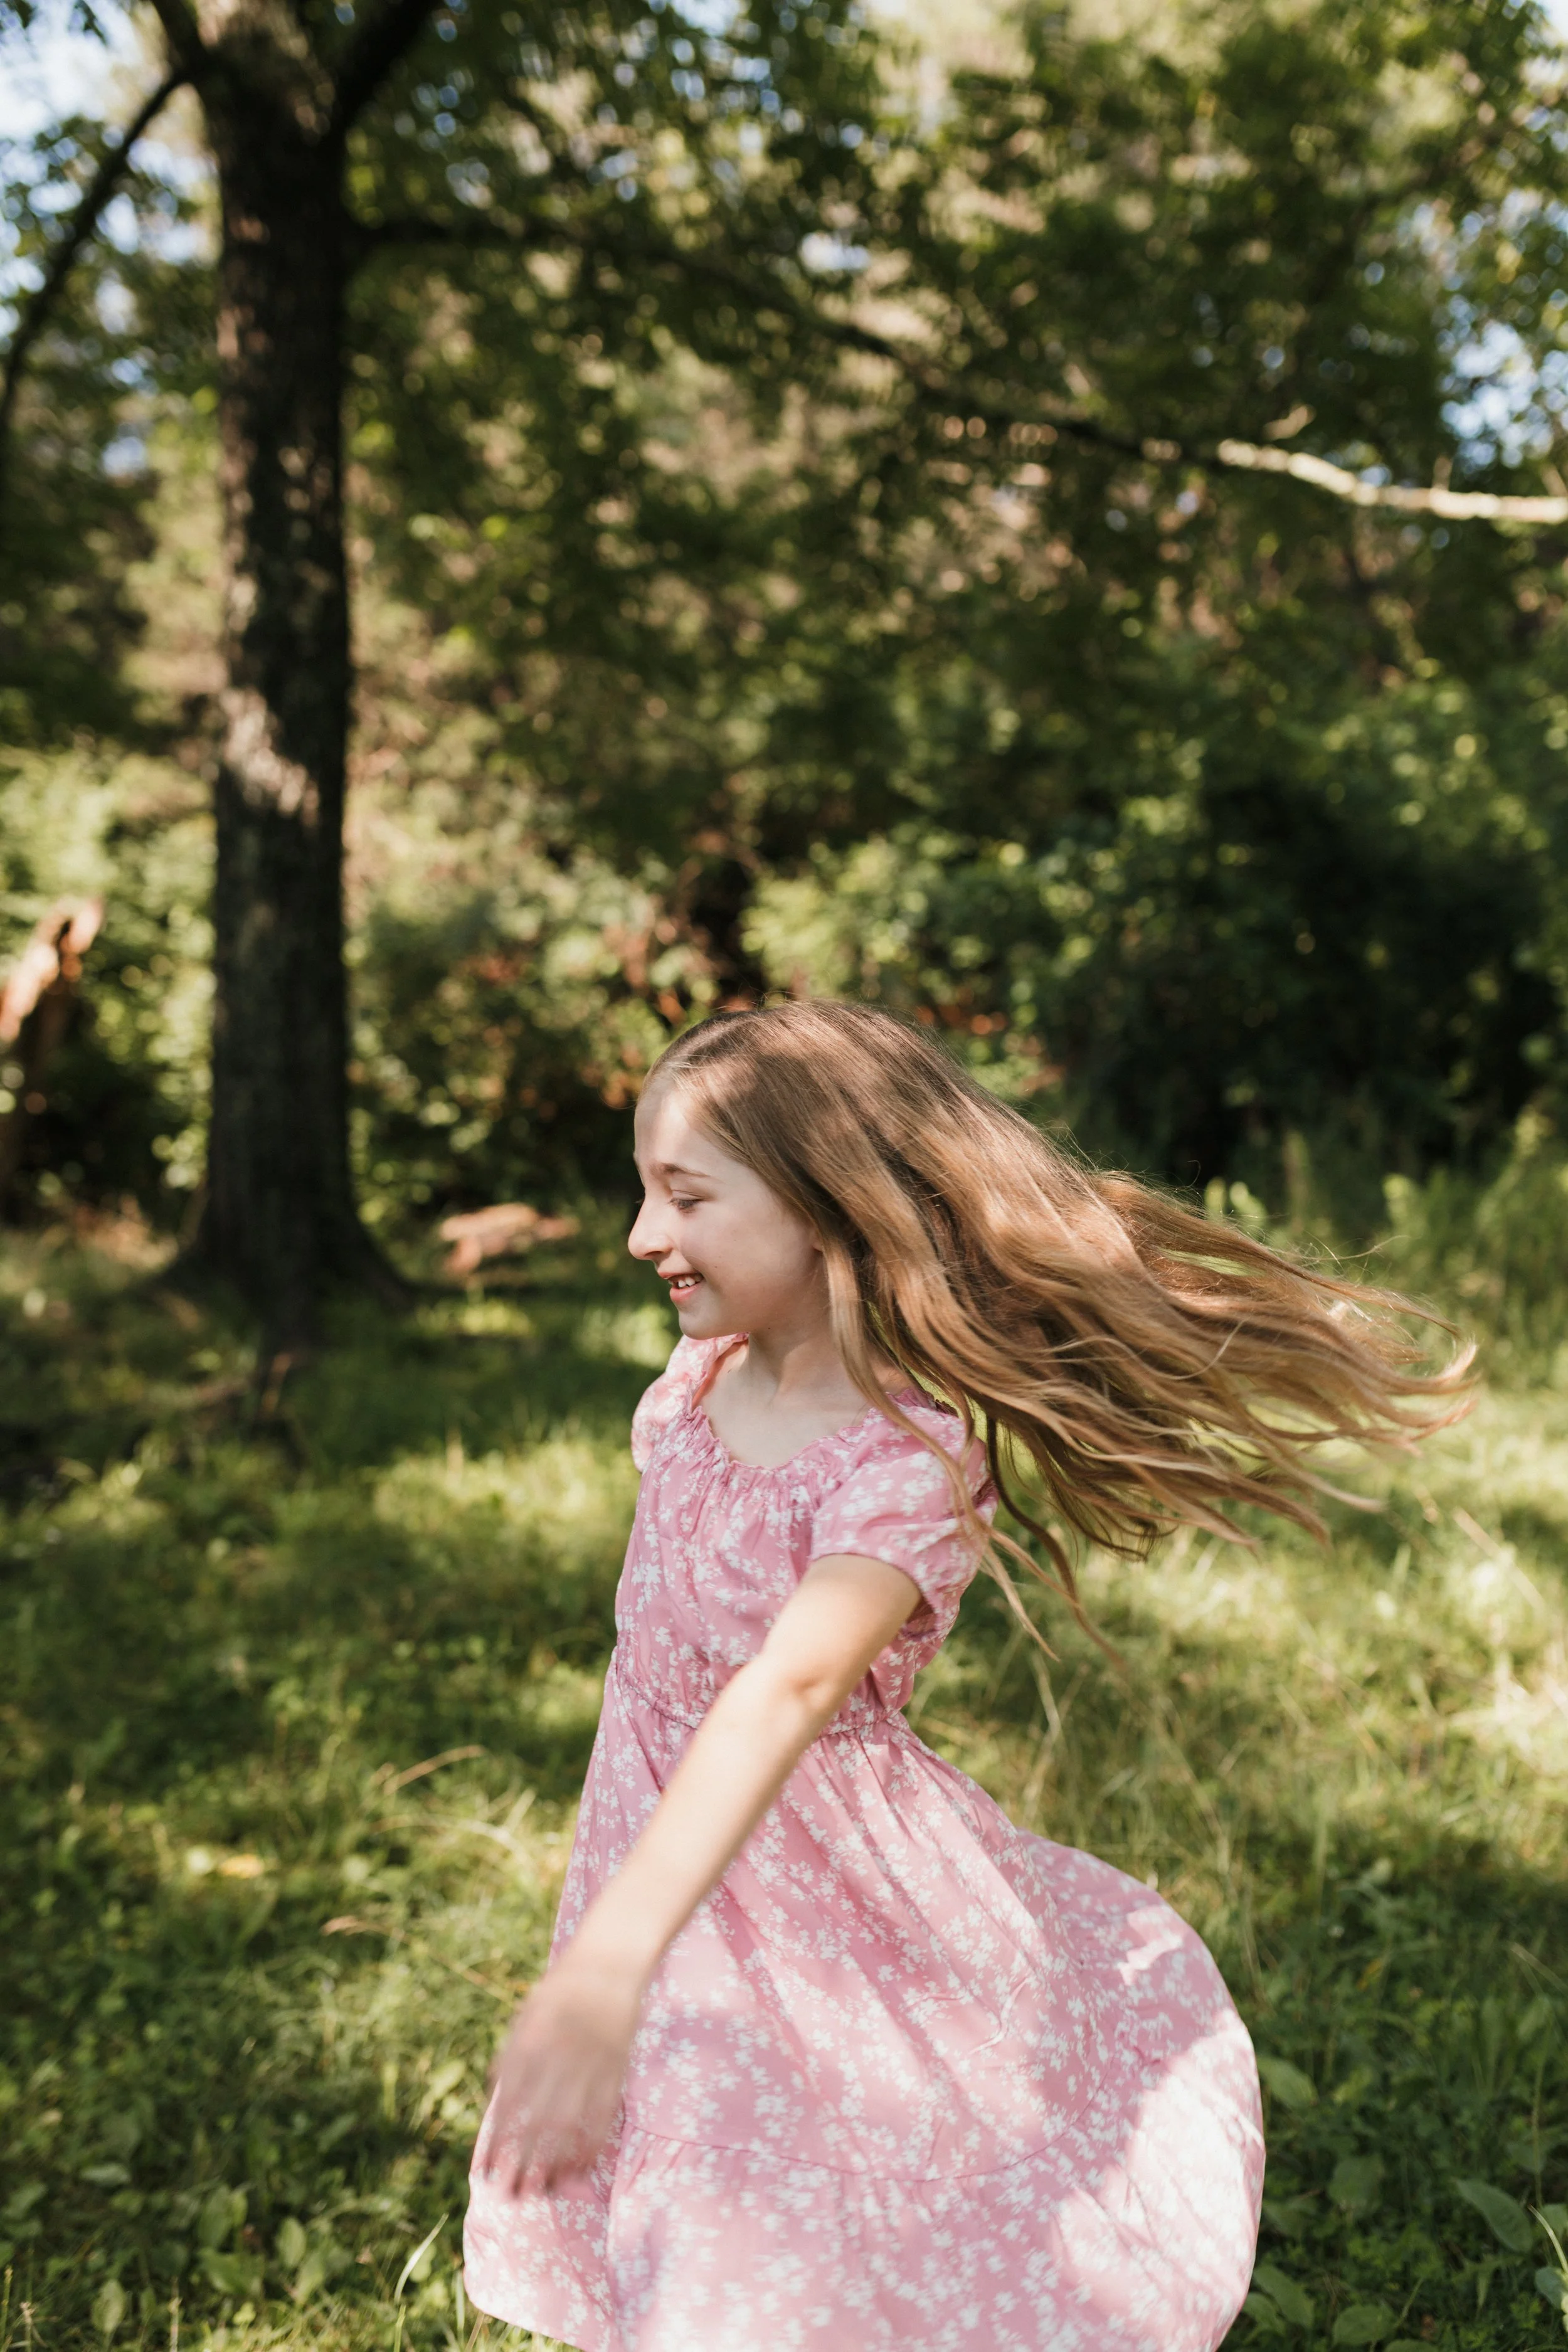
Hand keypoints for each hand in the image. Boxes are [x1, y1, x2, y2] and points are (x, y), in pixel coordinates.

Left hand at [477, 1954, 642, 2195]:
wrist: (609, 1961)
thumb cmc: (561, 1989)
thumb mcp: (526, 2015)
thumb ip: (510, 2057)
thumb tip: (493, 2104)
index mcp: (530, 2042)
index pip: (508, 2102)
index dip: (496, 2139)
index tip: (486, 2171)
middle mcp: (558, 2056)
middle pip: (537, 2120)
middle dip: (522, 2161)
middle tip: (511, 2195)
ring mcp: (590, 2063)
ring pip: (571, 2124)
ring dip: (555, 2162)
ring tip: (542, 2192)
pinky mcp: (617, 2068)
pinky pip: (603, 2115)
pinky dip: (592, 2144)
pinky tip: (581, 2169)